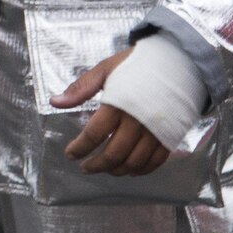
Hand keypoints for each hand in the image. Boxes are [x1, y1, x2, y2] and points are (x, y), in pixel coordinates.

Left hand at [52, 49, 172, 176]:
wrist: (178, 62)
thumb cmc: (137, 65)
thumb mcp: (105, 70)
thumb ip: (80, 88)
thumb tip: (54, 102)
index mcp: (118, 104)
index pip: (94, 135)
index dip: (80, 148)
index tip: (70, 155)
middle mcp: (138, 122)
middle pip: (114, 154)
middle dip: (97, 165)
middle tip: (85, 167)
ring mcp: (156, 131)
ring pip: (135, 162)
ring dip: (118, 170)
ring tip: (106, 170)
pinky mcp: (171, 136)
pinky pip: (156, 161)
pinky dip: (142, 170)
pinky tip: (130, 170)